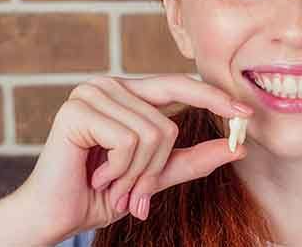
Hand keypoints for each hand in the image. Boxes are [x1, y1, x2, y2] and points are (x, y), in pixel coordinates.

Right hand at [16, 74, 253, 244]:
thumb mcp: (157, 175)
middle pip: (169, 121)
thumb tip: (238, 147)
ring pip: (153, 133)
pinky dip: (120, 170)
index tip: (246, 114)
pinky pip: (129, 141)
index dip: (214, 98)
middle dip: (157, 166)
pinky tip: (96, 176)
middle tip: (137, 193)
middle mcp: (112, 85)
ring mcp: (93, 92)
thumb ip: (194, 159)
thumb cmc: (103, 192)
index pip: (180, 85)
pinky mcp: (78, 109)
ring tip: (111, 184)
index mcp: (130, 93)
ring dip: (136, 174)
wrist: (55, 216)